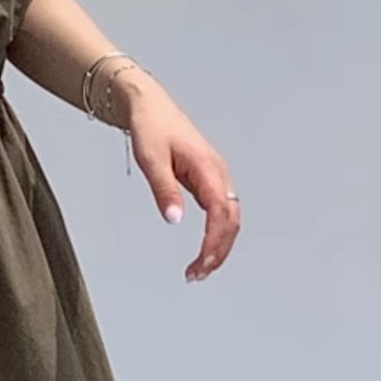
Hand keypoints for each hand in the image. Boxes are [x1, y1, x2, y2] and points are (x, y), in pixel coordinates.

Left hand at [122, 80, 241, 281]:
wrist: (149, 106)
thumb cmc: (151, 128)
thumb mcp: (151, 159)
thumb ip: (164, 190)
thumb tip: (175, 220)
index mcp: (208, 169)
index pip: (220, 214)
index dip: (214, 243)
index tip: (200, 264)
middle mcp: (218, 174)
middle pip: (231, 221)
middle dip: (219, 251)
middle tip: (196, 275)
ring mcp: (216, 177)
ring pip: (229, 219)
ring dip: (219, 246)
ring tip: (199, 270)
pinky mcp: (208, 180)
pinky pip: (220, 212)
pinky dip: (215, 234)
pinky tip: (204, 249)